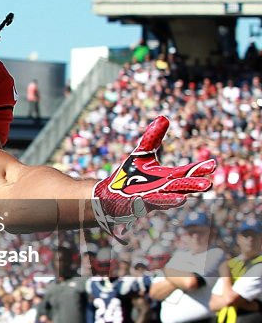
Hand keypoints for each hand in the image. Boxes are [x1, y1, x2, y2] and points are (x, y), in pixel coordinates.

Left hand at [92, 116, 214, 242]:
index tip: (213, 164)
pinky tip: (162, 202)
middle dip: (192, 185)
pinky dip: (156, 203)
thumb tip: (163, 117)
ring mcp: (152, 197)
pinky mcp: (138, 204)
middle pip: (181, 187)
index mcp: (167, 177)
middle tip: (208, 184)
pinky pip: (148, 204)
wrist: (109, 195)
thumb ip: (153, 138)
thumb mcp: (142, 154)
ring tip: (186, 197)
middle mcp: (163, 189)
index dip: (198, 169)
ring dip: (175, 198)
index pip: (186, 172)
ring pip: (166, 198)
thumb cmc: (129, 175)